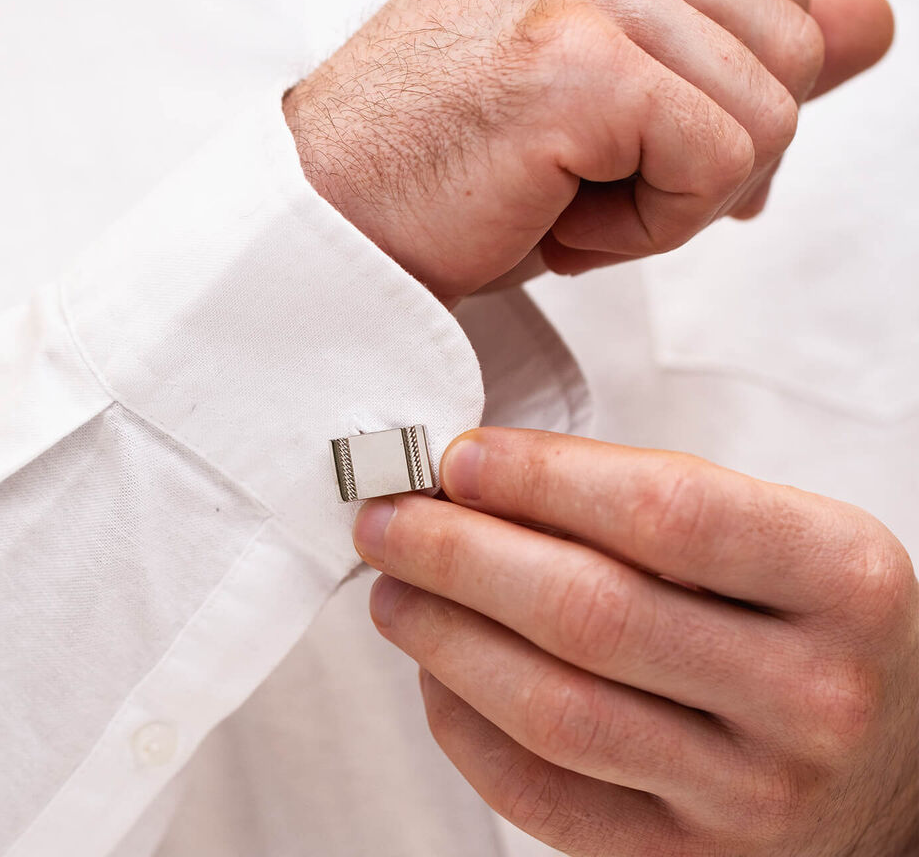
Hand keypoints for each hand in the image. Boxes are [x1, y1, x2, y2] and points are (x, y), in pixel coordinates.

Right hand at [284, 0, 893, 303]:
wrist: (331, 225)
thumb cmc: (447, 166)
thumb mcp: (609, 93)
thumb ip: (739, 44)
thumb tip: (876, 17)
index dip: (732, 100)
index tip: (639, 156)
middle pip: (793, 45)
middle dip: (713, 154)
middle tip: (594, 187)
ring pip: (771, 111)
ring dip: (680, 197)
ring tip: (569, 203)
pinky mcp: (576, 60)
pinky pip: (718, 162)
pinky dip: (653, 226)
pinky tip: (562, 222)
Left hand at [352, 428, 918, 855]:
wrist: (894, 765)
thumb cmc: (812, 623)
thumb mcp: (779, 536)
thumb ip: (646, 502)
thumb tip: (484, 481)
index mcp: (841, 579)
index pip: (663, 512)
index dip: (539, 478)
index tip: (457, 460)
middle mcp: (808, 695)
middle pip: (590, 612)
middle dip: (459, 554)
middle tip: (390, 520)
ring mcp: (751, 797)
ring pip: (553, 710)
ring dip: (444, 638)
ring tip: (394, 588)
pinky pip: (544, 799)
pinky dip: (465, 728)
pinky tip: (435, 673)